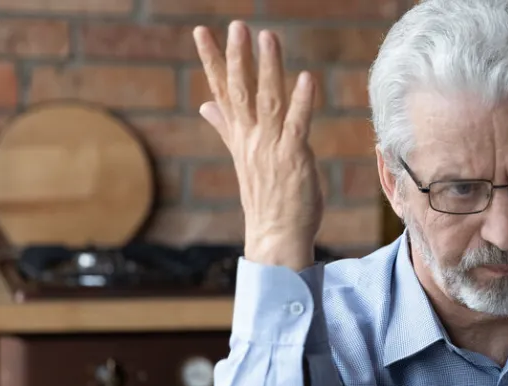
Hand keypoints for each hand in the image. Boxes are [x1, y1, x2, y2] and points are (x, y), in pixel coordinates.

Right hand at [193, 21, 321, 270]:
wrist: (275, 236)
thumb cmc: (266, 198)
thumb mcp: (243, 157)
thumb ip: (225, 127)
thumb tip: (206, 104)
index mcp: (240, 136)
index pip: (222, 91)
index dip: (212, 60)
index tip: (202, 32)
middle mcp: (251, 138)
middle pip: (241, 90)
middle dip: (236, 56)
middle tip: (236, 26)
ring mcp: (271, 147)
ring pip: (267, 100)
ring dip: (268, 68)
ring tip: (267, 37)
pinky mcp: (294, 158)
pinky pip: (297, 125)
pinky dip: (301, 101)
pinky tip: (306, 78)